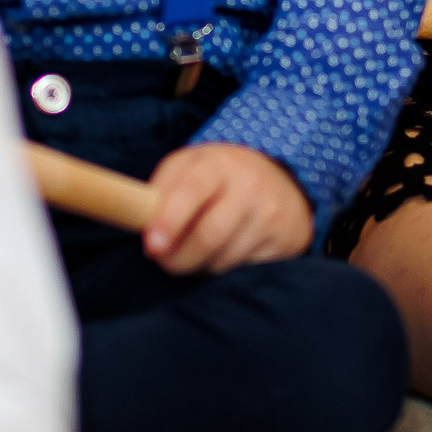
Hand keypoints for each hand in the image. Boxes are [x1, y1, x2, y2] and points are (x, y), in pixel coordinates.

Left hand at [145, 143, 312, 273]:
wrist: (282, 183)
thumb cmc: (220, 179)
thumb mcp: (189, 169)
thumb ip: (160, 193)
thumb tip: (146, 233)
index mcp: (218, 163)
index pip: (192, 189)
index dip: (170, 220)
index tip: (153, 246)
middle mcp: (249, 184)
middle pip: (209, 235)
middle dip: (179, 258)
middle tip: (165, 260)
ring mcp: (270, 212)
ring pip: (224, 258)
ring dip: (200, 265)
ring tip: (197, 253)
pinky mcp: (285, 238)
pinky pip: (244, 268)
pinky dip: (224, 268)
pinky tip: (224, 253)